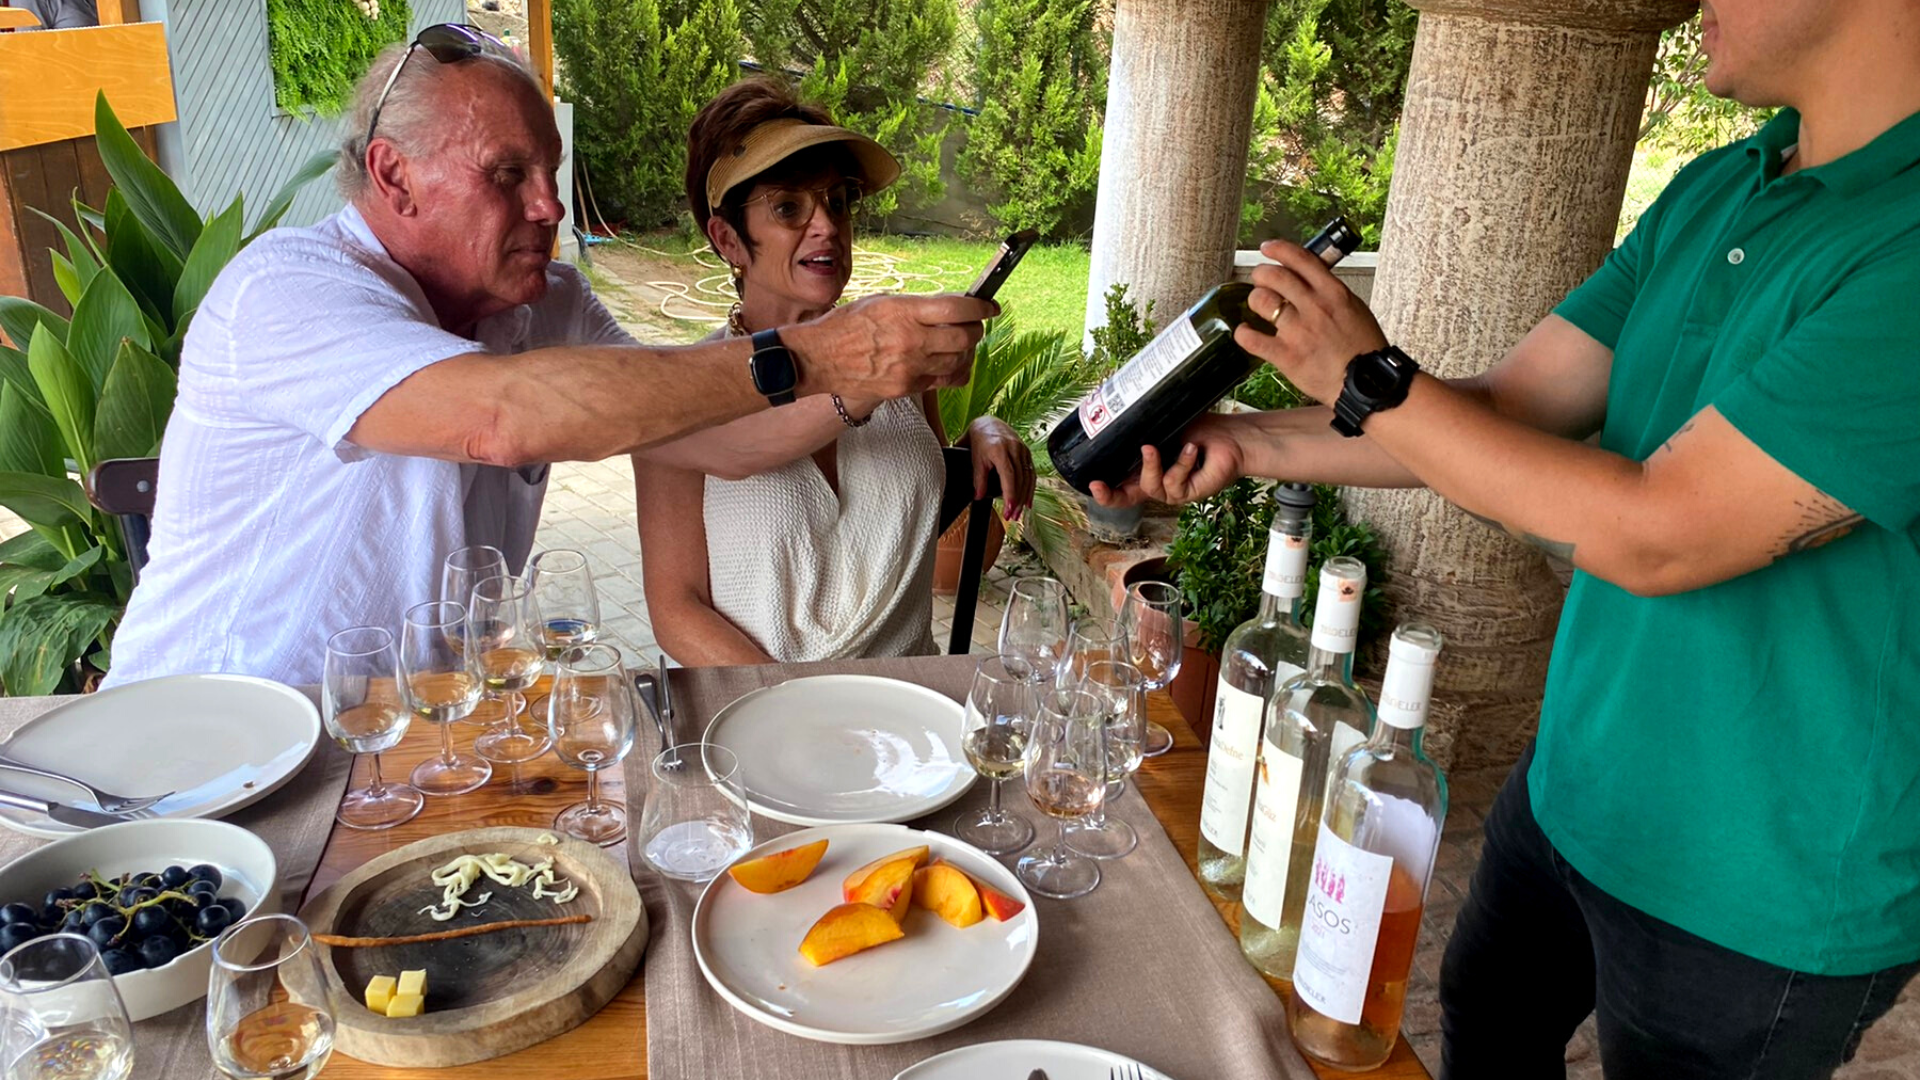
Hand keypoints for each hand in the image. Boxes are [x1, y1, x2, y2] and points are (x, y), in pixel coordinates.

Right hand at [787, 293, 993, 400]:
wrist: (818, 359)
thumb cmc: (846, 326)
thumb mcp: (881, 302)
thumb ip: (916, 306)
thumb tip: (948, 308)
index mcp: (905, 312)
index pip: (958, 307)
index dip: (981, 307)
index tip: (989, 306)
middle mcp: (911, 340)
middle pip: (965, 336)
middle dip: (977, 329)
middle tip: (975, 325)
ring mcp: (910, 368)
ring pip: (958, 361)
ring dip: (966, 352)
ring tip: (960, 344)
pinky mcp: (906, 388)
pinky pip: (942, 381)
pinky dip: (952, 372)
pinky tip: (950, 365)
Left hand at [964, 416, 1035, 520]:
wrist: (988, 424)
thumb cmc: (980, 440)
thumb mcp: (975, 460)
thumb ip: (978, 479)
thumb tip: (979, 497)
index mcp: (1000, 450)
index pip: (1008, 476)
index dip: (1010, 494)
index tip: (1008, 509)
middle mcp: (1014, 449)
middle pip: (1020, 480)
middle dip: (1017, 501)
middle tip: (1012, 517)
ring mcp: (1023, 450)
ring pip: (1028, 478)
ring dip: (1024, 498)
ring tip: (1018, 513)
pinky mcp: (1027, 452)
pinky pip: (1031, 473)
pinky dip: (1030, 488)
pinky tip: (1027, 501)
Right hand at [1088, 413, 1244, 507]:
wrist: (1232, 437)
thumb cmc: (1200, 428)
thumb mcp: (1164, 425)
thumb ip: (1143, 425)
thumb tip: (1115, 408)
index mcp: (1147, 468)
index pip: (1120, 484)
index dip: (1104, 490)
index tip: (1090, 483)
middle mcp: (1157, 482)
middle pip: (1126, 499)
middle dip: (1109, 495)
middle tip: (1098, 485)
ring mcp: (1173, 490)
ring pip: (1150, 487)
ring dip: (1152, 466)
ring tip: (1156, 446)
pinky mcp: (1189, 493)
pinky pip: (1174, 483)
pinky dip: (1181, 463)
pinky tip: (1191, 449)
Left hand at [1234, 239, 1387, 402]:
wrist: (1369, 382)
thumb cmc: (1365, 349)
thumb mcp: (1355, 309)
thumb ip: (1331, 294)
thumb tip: (1311, 282)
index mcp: (1333, 293)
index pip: (1300, 259)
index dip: (1279, 250)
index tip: (1267, 248)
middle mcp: (1314, 306)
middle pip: (1274, 276)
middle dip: (1260, 275)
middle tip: (1259, 281)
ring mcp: (1298, 331)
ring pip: (1261, 301)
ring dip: (1255, 300)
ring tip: (1257, 306)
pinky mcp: (1287, 355)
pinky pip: (1252, 339)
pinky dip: (1243, 333)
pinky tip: (1244, 332)